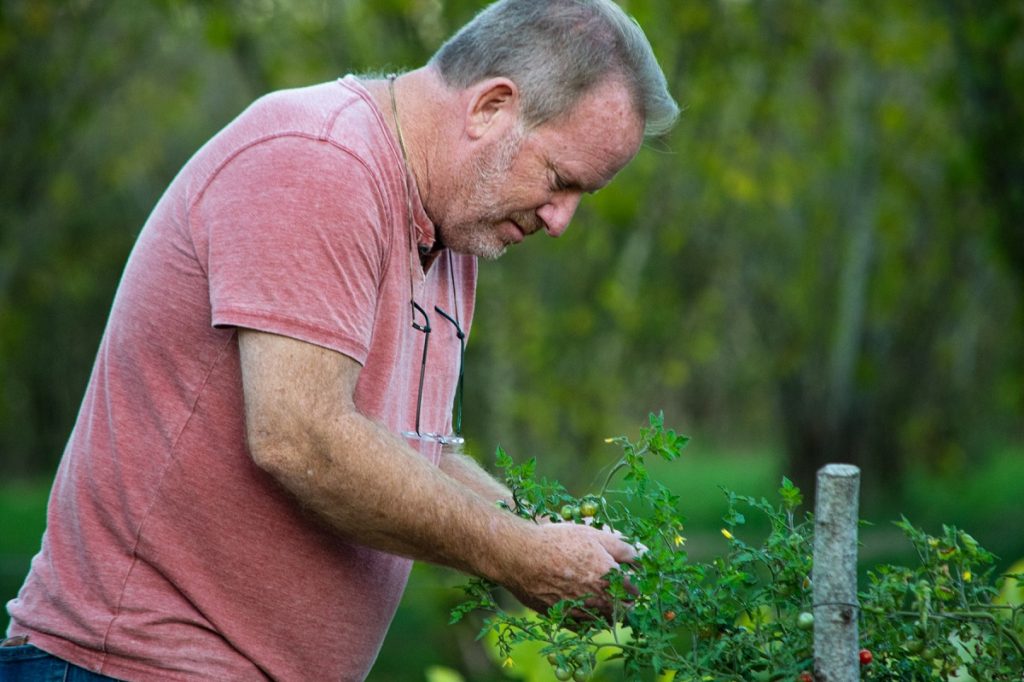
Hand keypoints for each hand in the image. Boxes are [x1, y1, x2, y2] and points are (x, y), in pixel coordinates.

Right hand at [498, 521, 636, 619]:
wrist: (521, 557)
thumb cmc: (559, 541)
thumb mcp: (594, 535)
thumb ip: (622, 548)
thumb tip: (640, 556)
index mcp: (611, 580)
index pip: (635, 592)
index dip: (634, 584)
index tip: (629, 578)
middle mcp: (598, 601)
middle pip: (622, 610)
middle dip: (622, 601)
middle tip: (616, 589)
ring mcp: (580, 613)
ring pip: (602, 619)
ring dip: (605, 611)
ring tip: (597, 596)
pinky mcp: (562, 619)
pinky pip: (582, 624)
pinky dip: (585, 617)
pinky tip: (578, 602)